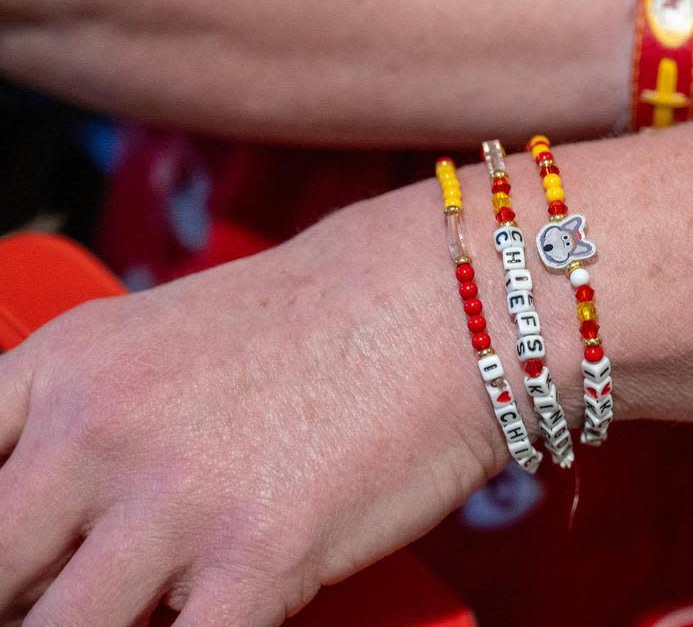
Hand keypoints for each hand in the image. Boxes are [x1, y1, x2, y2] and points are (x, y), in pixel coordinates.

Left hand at [0, 185, 507, 624]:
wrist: (443, 302)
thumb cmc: (331, 313)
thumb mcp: (172, 335)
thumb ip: (98, 414)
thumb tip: (70, 518)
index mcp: (66, 365)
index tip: (12, 565)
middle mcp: (98, 431)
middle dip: (25, 602)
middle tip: (69, 602)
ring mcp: (173, 499)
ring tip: (148, 609)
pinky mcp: (258, 555)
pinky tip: (217, 619)